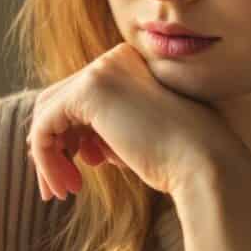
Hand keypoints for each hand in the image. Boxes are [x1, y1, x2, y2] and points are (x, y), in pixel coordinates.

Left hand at [28, 43, 244, 200]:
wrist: (205, 164)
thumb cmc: (179, 160)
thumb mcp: (133, 139)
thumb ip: (102, 132)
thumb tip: (66, 143)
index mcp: (130, 65)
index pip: (81, 97)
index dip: (72, 136)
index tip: (79, 171)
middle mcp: (114, 59)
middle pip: (59, 102)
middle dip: (54, 146)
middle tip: (60, 186)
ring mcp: (101, 71)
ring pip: (48, 114)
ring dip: (48, 157)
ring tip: (61, 191)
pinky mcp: (88, 90)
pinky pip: (45, 126)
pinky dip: (46, 158)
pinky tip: (64, 185)